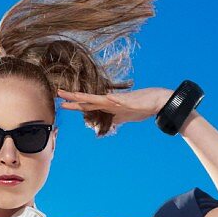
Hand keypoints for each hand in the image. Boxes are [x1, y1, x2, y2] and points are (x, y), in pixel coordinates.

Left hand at [57, 86, 171, 128]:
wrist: (158, 100)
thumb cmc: (141, 107)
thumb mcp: (124, 116)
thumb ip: (114, 119)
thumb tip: (105, 124)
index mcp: (109, 106)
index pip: (88, 105)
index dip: (75, 104)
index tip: (61, 102)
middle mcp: (112, 102)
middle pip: (89, 100)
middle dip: (74, 97)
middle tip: (58, 93)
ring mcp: (120, 101)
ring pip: (101, 98)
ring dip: (89, 97)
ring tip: (76, 94)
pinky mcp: (131, 101)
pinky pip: (121, 101)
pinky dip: (114, 101)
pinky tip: (108, 99)